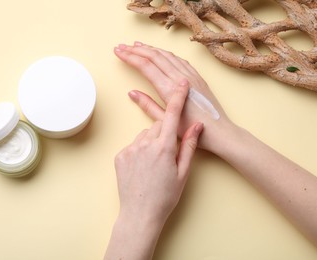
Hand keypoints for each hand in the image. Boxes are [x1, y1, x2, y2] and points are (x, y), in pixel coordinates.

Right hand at [114, 41, 238, 154]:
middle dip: (136, 50)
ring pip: (167, 56)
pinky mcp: (198, 77)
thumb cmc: (192, 131)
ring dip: (151, 49)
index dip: (130, 57)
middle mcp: (180, 78)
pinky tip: (161, 54)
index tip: (118, 52)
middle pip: (155, 57)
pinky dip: (167, 54)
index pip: (145, 66)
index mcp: (170, 89)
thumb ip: (148, 106)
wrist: (219, 132)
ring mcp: (191, 76)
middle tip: (122, 46)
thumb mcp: (167, 122)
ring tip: (138, 46)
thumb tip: (133, 93)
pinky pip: (180, 60)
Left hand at [114, 84, 202, 224]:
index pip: (172, 115)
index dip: (178, 97)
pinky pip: (133, 145)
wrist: (140, 214)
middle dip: (164, 134)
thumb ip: (189, 146)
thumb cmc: (165, 196)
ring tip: (154, 165)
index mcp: (164, 147)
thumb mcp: (183, 173)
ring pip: (145, 135)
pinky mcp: (119, 156)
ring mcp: (130, 149)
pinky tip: (143, 168)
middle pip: (157, 126)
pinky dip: (139, 150)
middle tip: (168, 155)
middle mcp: (145, 144)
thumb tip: (197, 125)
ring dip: (152, 142)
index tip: (181, 83)